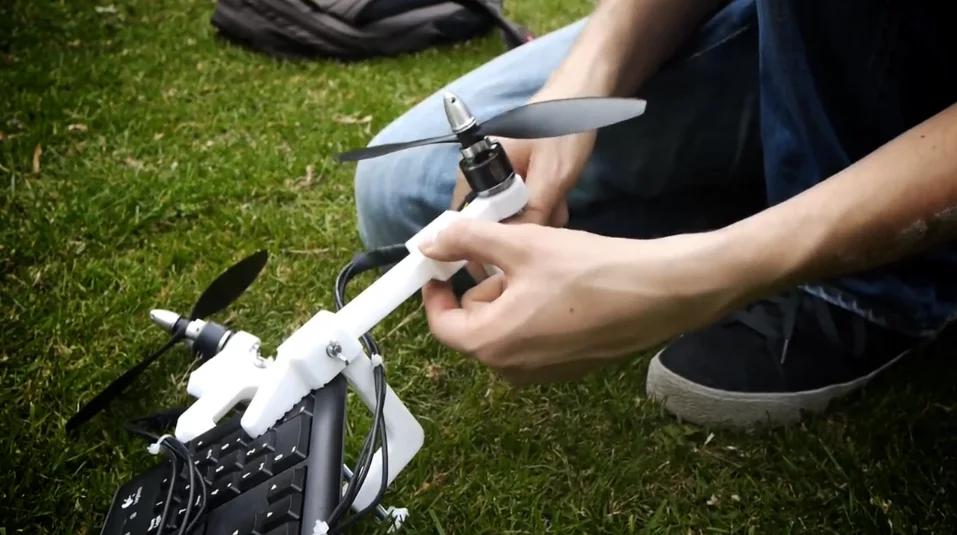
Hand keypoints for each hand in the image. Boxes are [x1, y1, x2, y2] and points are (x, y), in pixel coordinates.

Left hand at [417, 218, 741, 385]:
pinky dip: (536, 313)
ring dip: (512, 298)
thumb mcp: (522, 245)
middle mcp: (512, 369)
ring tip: (544, 269)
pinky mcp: (568, 369)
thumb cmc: (590, 270)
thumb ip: (468, 241)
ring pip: (506, 331)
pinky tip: (565, 289)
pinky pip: (533, 340)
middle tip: (511, 255)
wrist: (660, 293)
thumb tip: (430, 242)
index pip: (442, 324)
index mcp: (492, 344)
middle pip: (475, 326)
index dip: (436, 291)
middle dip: (485, 288)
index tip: (441, 265)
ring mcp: (542, 373)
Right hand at [450, 101, 596, 280]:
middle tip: (547, 219)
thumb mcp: (551, 176)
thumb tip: (516, 249)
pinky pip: (523, 205)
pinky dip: (541, 207)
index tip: (506, 261)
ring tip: (558, 206)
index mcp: (477, 170)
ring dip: (535, 217)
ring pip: (510, 216)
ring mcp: (499, 177)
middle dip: (520, 229)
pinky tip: (559, 200)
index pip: (467, 221)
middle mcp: (482, 175)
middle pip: (491, 222)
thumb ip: (533, 213)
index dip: (484, 244)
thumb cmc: (563, 128)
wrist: (582, 96)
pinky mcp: (517, 178)